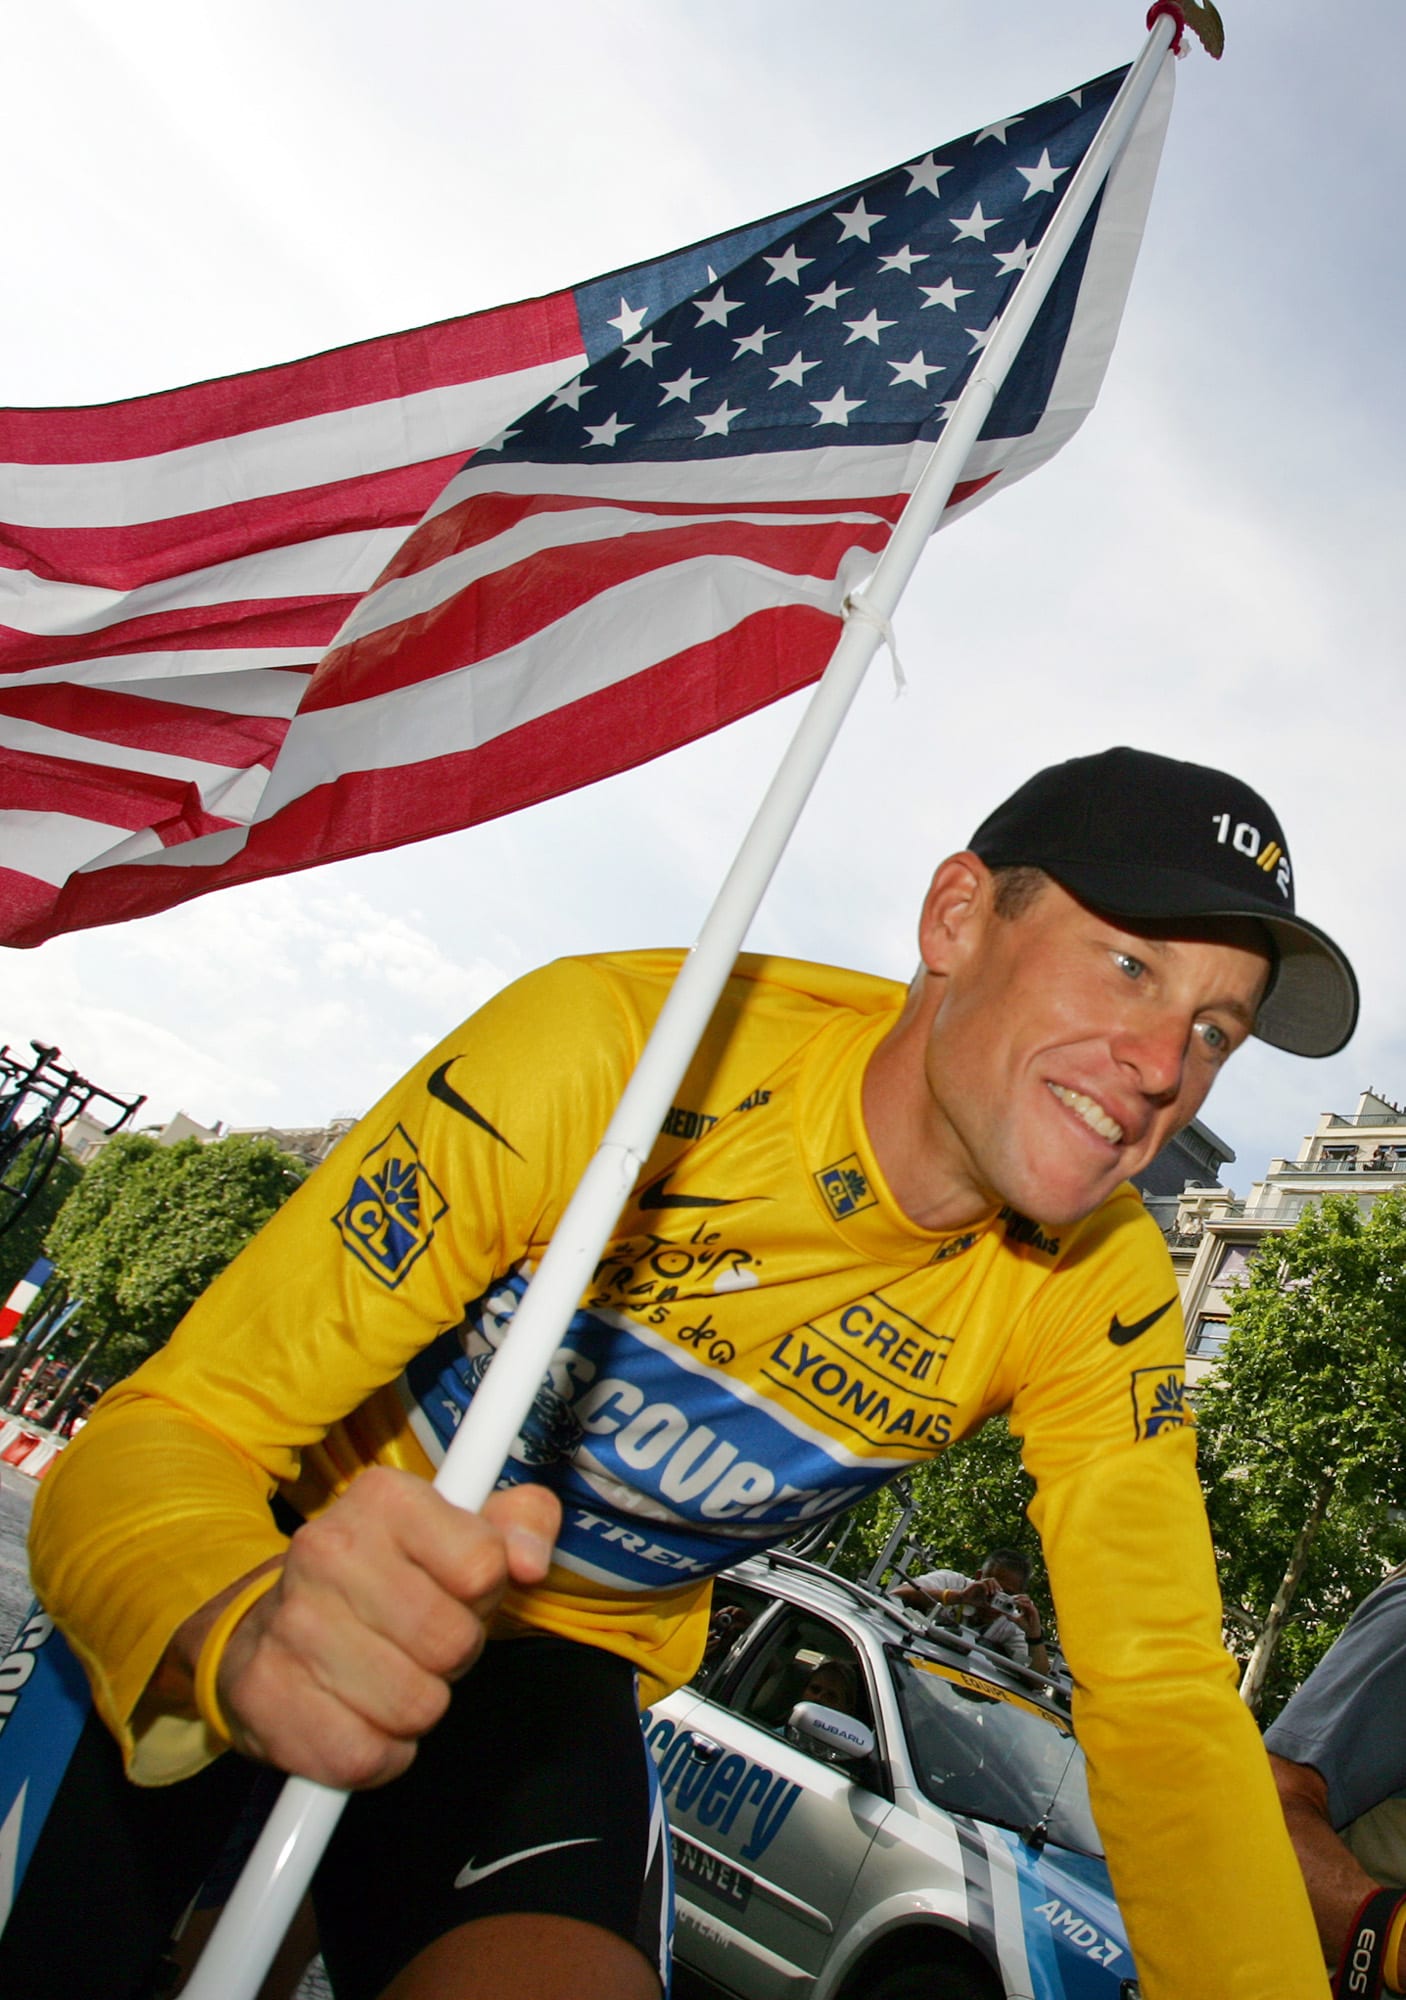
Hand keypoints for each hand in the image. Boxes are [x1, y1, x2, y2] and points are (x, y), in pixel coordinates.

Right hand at [170, 1468, 559, 1789]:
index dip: (483, 1595)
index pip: (482, 1566)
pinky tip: (360, 1716)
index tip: (457, 1592)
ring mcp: (289, 1623)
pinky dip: (377, 1753)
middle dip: (452, 1656)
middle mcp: (327, 1549)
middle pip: (451, 1642)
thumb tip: (530, 1560)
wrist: (269, 1624)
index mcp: (384, 1498)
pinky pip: (364, 1756)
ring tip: (389, 1674)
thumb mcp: (461, 1530)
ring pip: (415, 1706)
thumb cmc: (387, 1579)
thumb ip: (522, 1524)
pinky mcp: (263, 1694)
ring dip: (416, 1707)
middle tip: (422, 1643)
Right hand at [954, 1576, 998, 1606]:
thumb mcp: (984, 1603)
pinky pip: (982, 1583)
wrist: (964, 1599)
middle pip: (992, 1579)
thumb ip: (990, 1605)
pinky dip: (986, 1588)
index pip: (993, 1582)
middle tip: (998, 1592)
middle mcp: (982, 1583)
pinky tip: (987, 1594)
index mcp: (985, 1586)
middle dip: (996, 1585)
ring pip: (988, 1580)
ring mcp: (979, 1583)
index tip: (1001, 1591)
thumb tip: (997, 1610)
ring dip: (992, 1586)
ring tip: (992, 1593)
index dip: (998, 1585)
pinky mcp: (975, 1584)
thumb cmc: (973, 1600)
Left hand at [1010, 1593, 1042, 1637]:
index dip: (1016, 1597)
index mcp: (1025, 1608)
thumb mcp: (1016, 1620)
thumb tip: (1003, 1614)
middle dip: (1019, 1596)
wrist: (1031, 1632)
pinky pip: (1029, 1605)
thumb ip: (1010, 1617)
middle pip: (1025, 1597)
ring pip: (1027, 1599)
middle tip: (1012, 1597)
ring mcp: (1032, 1608)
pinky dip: (1023, 1603)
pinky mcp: (1034, 1611)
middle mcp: (1029, 1607)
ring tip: (1014, 1600)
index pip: (1022, 1599)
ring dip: (1020, 1598)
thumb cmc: (1025, 1626)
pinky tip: (1018, 1603)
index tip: (1010, 1598)